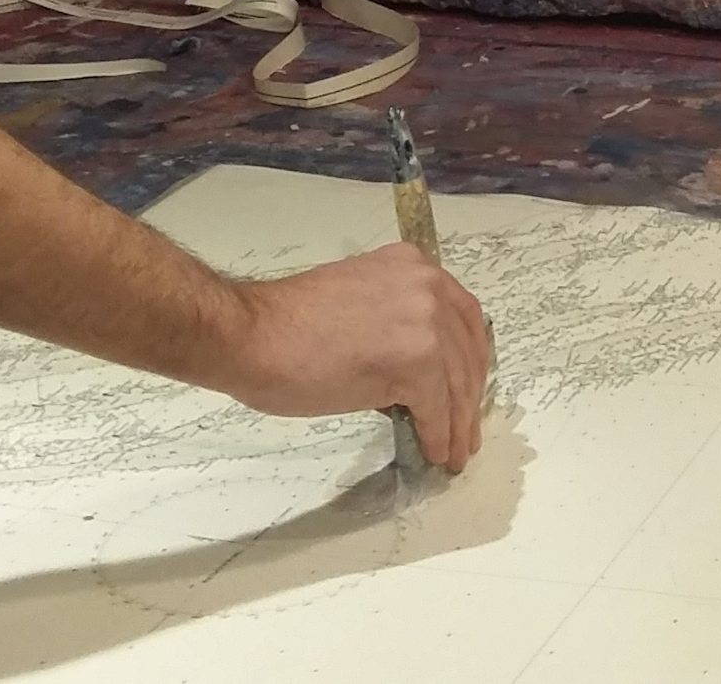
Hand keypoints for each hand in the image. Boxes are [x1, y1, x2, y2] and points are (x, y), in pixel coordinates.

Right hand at [212, 244, 490, 470]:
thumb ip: (394, 323)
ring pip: (456, 383)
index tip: (468, 389)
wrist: (250, 335)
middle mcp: (427, 286)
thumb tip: (413, 371)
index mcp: (413, 266)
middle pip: (467, 351)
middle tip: (467, 431)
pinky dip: (439, 435)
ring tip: (455, 453)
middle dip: (469, 396)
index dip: (470, 359)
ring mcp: (425, 322)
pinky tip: (436, 453)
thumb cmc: (287, 327)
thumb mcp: (357, 306)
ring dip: (458, 424)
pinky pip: (436, 407)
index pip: (462, 317)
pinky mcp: (416, 362)